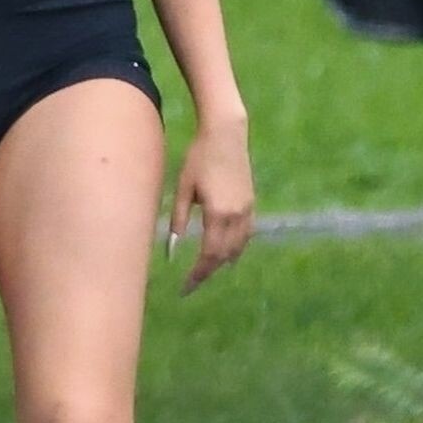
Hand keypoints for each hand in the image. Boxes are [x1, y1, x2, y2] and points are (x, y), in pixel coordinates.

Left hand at [166, 114, 254, 295]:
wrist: (225, 134)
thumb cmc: (198, 158)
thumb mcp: (183, 189)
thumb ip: (178, 220)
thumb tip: (171, 248)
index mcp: (218, 213)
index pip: (209, 255)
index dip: (198, 275)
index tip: (185, 288)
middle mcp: (237, 215)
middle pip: (225, 256)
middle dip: (208, 272)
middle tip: (191, 283)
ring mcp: (248, 209)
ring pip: (239, 247)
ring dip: (223, 262)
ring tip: (206, 270)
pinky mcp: (251, 202)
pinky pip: (247, 234)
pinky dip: (236, 247)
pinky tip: (226, 251)